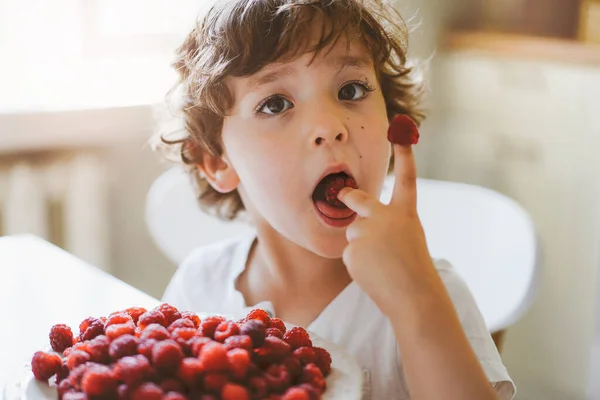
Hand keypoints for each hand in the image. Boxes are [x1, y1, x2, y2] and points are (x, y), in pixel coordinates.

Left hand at [338, 120, 438, 314]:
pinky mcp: (352, 249)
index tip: (402, 126)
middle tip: (343, 193)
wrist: (412, 296)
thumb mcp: (408, 238)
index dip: (403, 152)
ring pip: (354, 234)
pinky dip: (358, 264)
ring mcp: (366, 231)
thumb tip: (359, 225)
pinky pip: (350, 253)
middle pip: (358, 198)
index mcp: (405, 213)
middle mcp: (384, 216)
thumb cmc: (414, 270)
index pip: (406, 176)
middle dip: (348, 195)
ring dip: (362, 247)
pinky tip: (373, 273)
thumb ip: (387, 224)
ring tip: (381, 265)